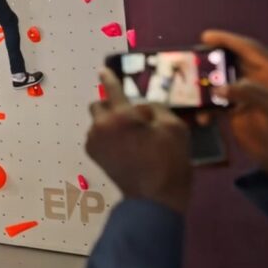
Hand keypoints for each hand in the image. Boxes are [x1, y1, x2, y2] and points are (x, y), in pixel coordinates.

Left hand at [87, 69, 191, 213]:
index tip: (102, 71)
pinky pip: (97, 135)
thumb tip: (141, 106)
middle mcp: (101, 126)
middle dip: (111, 104)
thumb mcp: (174, 127)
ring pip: (97, 121)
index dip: (109, 78)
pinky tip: (124, 147)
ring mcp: (94, 141)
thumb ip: (155, 108)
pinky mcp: (93, 155)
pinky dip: (107, 135)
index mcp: (121, 116)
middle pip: (98, 104)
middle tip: (128, 114)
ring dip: (109, 121)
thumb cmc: (169, 160)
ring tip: (129, 135)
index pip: (112, 90)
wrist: (155, 197)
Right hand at [202, 30, 267, 183]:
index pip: (250, 49)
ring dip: (204, 88)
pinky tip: (201, 118)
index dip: (228, 40)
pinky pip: (217, 105)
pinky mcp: (239, 114)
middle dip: (210, 63)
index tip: (205, 36)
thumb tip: (220, 88)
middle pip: (230, 64)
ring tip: (188, 91)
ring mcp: (249, 98)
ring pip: (221, 83)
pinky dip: (206, 109)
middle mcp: (261, 81)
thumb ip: (252, 93)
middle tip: (189, 63)